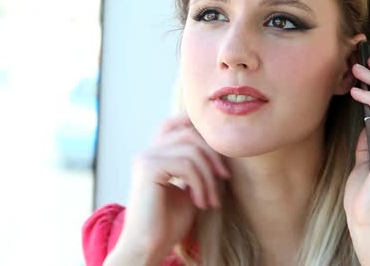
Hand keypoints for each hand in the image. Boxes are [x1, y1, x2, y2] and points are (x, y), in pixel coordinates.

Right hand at [112, 115, 229, 260]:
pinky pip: (186, 164)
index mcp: (155, 154)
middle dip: (213, 155)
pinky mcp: (148, 167)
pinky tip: (200, 202)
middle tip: (224, 179)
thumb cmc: (169, 222)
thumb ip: (198, 165)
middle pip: (189, 133)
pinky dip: (200, 184)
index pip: (177, 123)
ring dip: (209, 176)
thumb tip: (219, 146)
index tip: (221, 159)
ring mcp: (146, 157)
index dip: (200, 130)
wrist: (150, 246)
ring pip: (191, 150)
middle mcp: (147, 151)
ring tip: (211, 200)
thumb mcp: (190, 187)